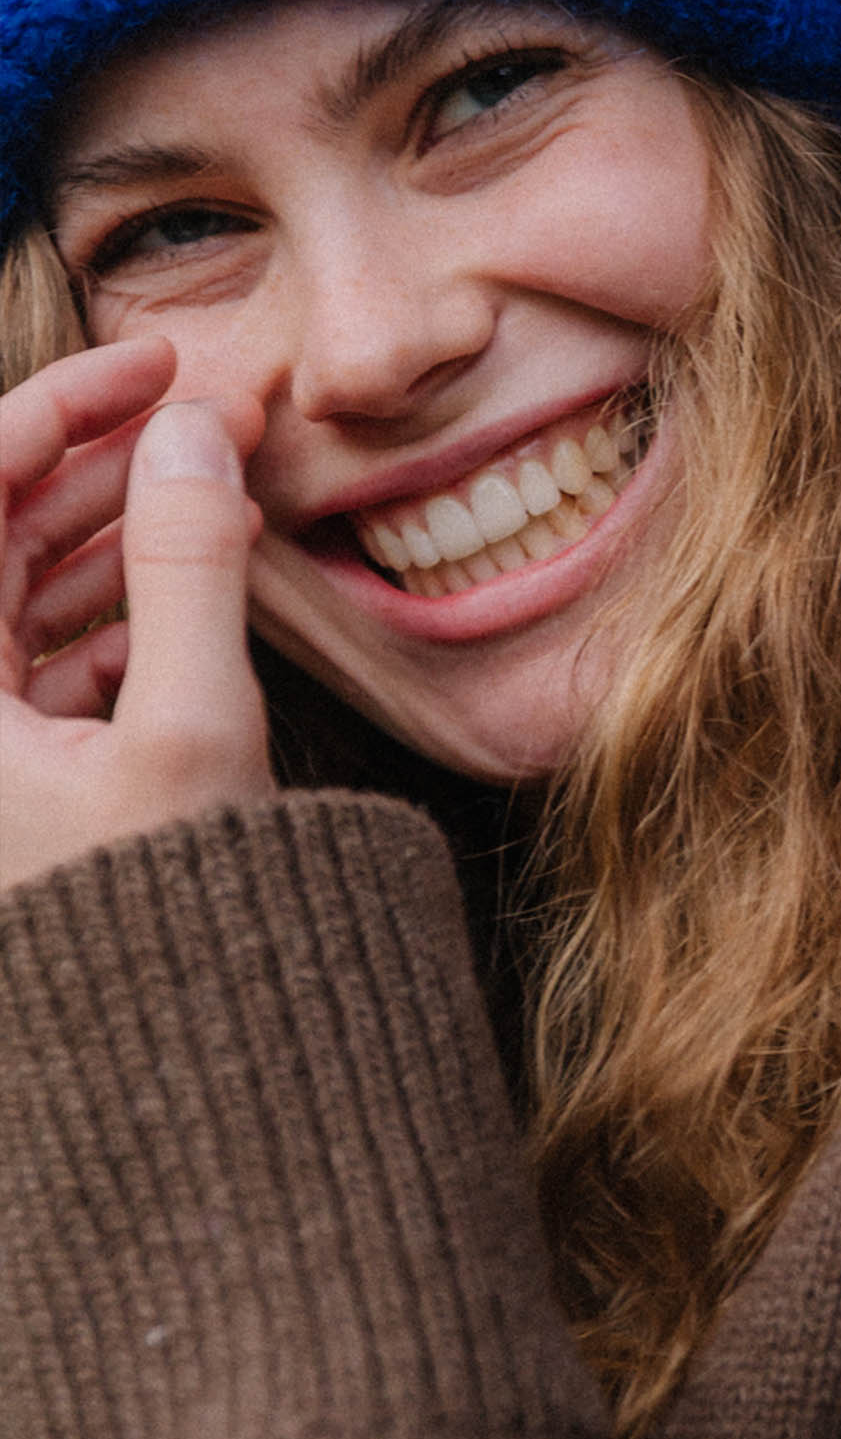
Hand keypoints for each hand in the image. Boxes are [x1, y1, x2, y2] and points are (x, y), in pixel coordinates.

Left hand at [0, 337, 272, 893]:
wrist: (171, 1077)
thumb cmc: (160, 922)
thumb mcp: (189, 729)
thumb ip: (190, 565)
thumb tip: (192, 426)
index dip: (63, 403)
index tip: (165, 361)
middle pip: (3, 532)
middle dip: (109, 455)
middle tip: (215, 413)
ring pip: (36, 588)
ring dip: (125, 524)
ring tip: (220, 482)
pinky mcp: (30, 781)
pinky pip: (63, 655)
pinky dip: (131, 605)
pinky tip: (199, 583)